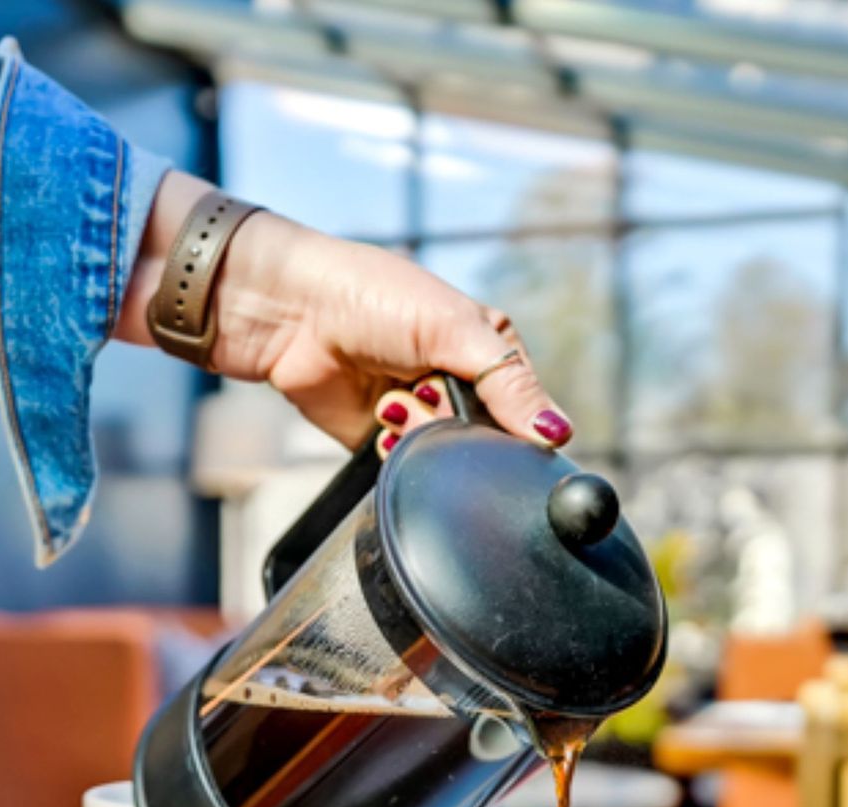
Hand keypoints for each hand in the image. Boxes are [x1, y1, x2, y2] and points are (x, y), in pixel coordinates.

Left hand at [117, 173, 572, 450]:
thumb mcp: (454, 328)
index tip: (496, 421)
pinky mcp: (383, 440)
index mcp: (488, 347)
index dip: (518, 423)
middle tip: (427, 394)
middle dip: (458, 426)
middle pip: (487, 439)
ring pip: (447, 457)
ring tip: (395, 401)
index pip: (527, 405)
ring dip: (423, 437)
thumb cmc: (371, 296)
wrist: (288, 312)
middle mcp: (459, 383)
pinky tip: (381, 423)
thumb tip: (559, 433)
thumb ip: (510, 384)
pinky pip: (409, 469)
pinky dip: (399, 455)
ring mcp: (421, 412)